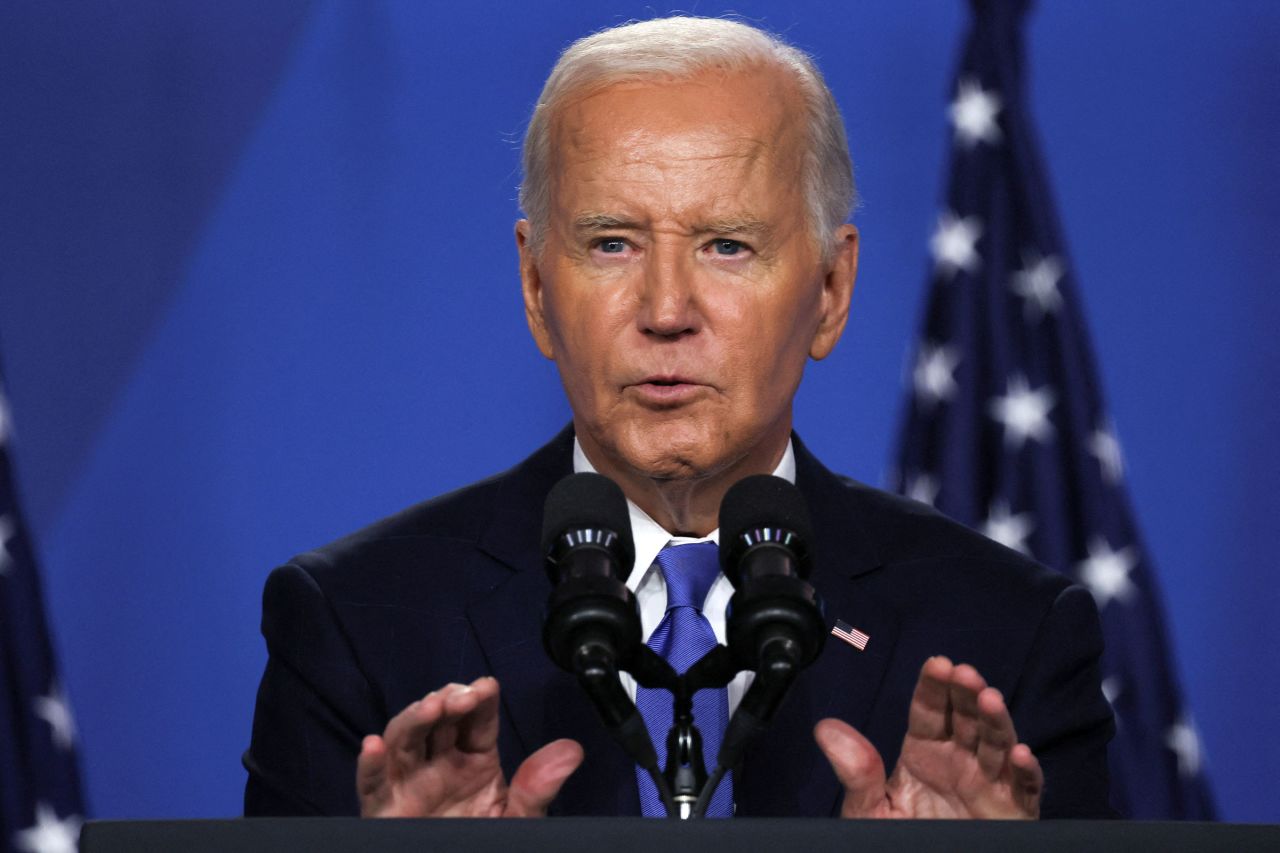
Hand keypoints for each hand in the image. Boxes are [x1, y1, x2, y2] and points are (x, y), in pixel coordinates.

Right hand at [356, 676, 583, 816]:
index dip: (479, 698)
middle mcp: (438, 765)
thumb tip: (572, 750)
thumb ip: (538, 788)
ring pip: (403, 741)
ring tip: (432, 707)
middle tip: (462, 696)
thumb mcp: (519, 819)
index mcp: (473, 760)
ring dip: (414, 719)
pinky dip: (368, 766)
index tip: (486, 686)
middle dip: (447, 700)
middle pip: (437, 720)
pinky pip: (370, 786)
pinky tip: (372, 746)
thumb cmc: (488, 844)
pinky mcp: (384, 810)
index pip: (476, 719)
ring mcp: (408, 784)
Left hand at [814, 656, 1041, 818]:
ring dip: (996, 721)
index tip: (937, 664)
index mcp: (925, 752)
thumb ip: (856, 771)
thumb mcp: (869, 810)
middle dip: (966, 694)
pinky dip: (1027, 772)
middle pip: (966, 719)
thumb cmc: (896, 841)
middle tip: (964, 674)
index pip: (929, 710)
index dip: (934, 686)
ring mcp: (989, 785)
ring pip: (998, 745)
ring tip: (989, 699)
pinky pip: (1025, 790)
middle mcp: (960, 761)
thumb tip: (825, 728)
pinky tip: (1020, 754)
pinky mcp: (1014, 812)